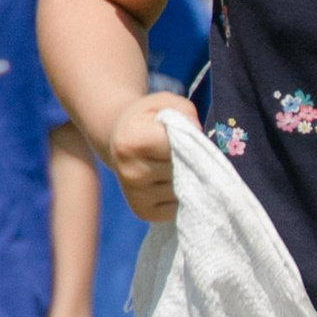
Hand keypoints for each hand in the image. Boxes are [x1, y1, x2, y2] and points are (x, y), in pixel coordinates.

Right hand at [108, 91, 192, 222]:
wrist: (118, 141)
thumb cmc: (147, 120)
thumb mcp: (163, 103)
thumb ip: (184, 110)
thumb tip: (198, 133)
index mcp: (130, 142)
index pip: (176, 146)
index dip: (190, 141)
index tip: (189, 135)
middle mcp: (130, 173)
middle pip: (181, 169)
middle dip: (192, 160)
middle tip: (188, 150)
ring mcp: (136, 196)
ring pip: (183, 189)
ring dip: (189, 178)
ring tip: (178, 164)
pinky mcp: (144, 212)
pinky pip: (179, 205)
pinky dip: (184, 194)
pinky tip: (174, 180)